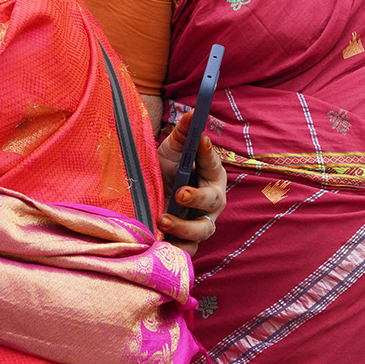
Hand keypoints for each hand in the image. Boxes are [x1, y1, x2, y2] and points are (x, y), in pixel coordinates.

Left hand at [155, 112, 225, 247]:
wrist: (151, 193)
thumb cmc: (169, 169)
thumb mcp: (174, 149)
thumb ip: (184, 133)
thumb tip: (193, 113)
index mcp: (212, 176)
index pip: (213, 163)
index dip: (208, 154)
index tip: (201, 141)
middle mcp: (211, 202)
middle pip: (212, 203)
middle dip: (197, 199)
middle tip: (179, 194)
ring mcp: (200, 223)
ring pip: (201, 231)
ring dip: (184, 228)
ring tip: (162, 222)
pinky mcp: (186, 241)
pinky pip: (187, 250)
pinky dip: (175, 249)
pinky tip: (159, 244)